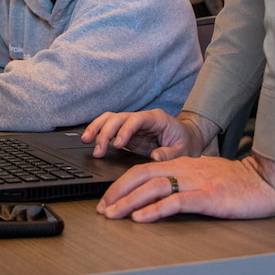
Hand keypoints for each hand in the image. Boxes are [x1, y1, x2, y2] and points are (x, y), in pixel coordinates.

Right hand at [82, 109, 214, 161]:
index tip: (117, 144)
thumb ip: (170, 154)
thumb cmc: (186, 142)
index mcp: (156, 118)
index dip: (125, 130)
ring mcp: (133, 125)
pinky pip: (109, 128)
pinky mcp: (127, 133)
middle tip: (98, 149)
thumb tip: (155, 157)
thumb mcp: (184, 150)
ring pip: (110, 119)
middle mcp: (142, 119)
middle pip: (119, 118)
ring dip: (97, 128)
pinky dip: (98, 132)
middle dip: (105, 131)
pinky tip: (90, 141)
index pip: (136, 120)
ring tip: (87, 141)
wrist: (187, 139)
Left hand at [96, 153, 274, 221]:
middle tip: (103, 209)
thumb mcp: (204, 175)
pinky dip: (155, 209)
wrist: (266, 181)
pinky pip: (176, 201)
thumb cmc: (236, 182)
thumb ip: (182, 179)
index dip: (121, 183)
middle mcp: (185, 169)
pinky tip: (142, 218)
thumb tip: (158, 192)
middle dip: (118, 192)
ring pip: (154, 187)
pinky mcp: (208, 196)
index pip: (143, 170)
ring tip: (114, 214)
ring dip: (130, 202)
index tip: (107, 199)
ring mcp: (196, 182)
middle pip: (141, 175)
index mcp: (182, 164)